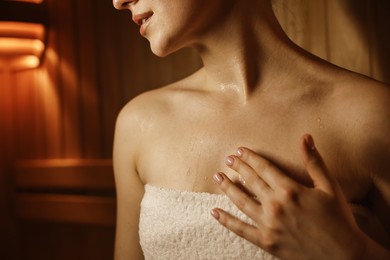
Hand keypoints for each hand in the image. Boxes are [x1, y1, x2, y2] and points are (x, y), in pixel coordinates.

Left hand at [211, 134, 369, 258]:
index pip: (263, 168)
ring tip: (217, 177)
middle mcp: (276, 205)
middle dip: (237, 168)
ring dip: (227, 188)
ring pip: (241, 201)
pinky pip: (240, 229)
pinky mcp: (266, 241)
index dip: (249, 157)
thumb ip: (314, 162)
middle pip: (250, 181)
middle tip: (226, 160)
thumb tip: (305, 137)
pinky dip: (226, 220)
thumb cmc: (339, 219)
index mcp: (290, 190)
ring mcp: (269, 224)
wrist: (344, 256)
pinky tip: (214, 212)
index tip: (239, 150)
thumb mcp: (329, 187)